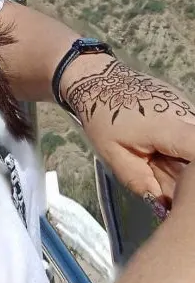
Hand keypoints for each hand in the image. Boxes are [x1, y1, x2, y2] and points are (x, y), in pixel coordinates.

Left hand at [63, 58, 194, 201]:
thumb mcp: (113, 155)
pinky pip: (190, 128)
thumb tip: (164, 204)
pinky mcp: (183, 101)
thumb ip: (140, 181)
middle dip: (188, 169)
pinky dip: (182, 143)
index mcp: (167, 127)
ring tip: (159, 159)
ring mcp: (185, 104)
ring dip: (184, 157)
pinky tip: (163, 147)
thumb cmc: (102, 116)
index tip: (183, 189)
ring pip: (194, 138)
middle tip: (162, 174)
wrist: (97, 78)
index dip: (194, 176)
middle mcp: (184, 112)